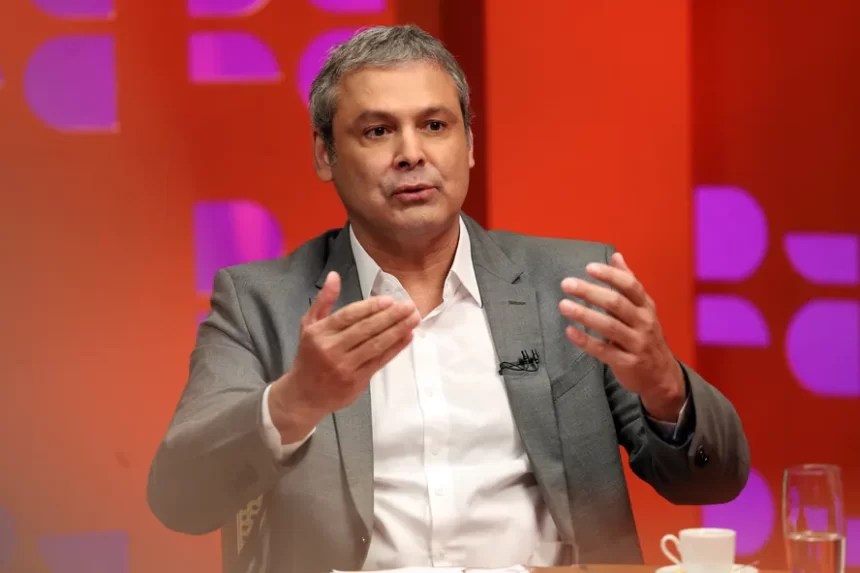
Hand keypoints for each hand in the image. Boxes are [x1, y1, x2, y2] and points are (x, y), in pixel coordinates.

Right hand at [269, 271, 419, 441]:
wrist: (304, 395)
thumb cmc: (309, 356)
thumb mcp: (309, 325)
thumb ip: (324, 300)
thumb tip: (335, 276)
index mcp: (319, 333)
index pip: (348, 316)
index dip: (370, 307)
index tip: (389, 300)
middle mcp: (331, 349)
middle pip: (365, 329)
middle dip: (390, 316)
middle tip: (409, 306)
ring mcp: (345, 367)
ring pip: (375, 345)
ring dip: (398, 330)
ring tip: (414, 318)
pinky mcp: (357, 381)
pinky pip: (380, 361)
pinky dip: (395, 348)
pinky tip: (407, 336)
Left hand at [558, 252, 684, 420]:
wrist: (662, 376)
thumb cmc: (646, 336)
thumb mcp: (643, 309)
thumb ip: (628, 283)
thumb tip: (616, 256)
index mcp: (646, 307)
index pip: (630, 286)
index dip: (610, 276)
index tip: (589, 268)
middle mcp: (644, 323)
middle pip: (617, 304)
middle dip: (590, 292)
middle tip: (567, 284)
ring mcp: (637, 344)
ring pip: (610, 327)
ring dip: (585, 315)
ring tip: (564, 305)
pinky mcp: (627, 363)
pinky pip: (604, 351)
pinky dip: (586, 341)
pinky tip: (569, 331)